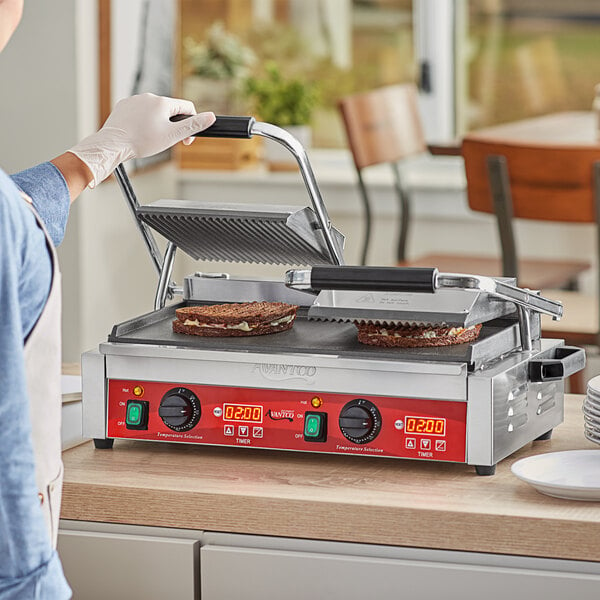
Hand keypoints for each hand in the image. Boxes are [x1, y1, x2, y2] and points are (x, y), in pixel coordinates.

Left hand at [69, 93, 215, 186]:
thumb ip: (193, 125)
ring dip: (157, 124)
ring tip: (150, 139)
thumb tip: (211, 116)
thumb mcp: (172, 135)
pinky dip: (142, 123)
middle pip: (170, 110)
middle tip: (166, 142)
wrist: (113, 144)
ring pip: (154, 112)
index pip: (187, 108)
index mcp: (162, 102)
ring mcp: (134, 100)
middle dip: (172, 126)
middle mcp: (148, 97)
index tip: (186, 140)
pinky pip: (139, 113)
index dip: (191, 124)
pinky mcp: (123, 106)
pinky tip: (138, 134)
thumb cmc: (142, 141)